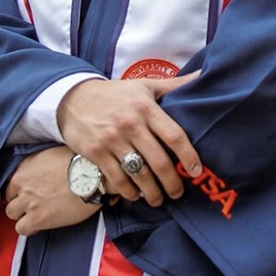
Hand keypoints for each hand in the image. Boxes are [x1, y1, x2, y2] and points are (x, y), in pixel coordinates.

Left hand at [5, 146, 98, 235]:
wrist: (92, 176)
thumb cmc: (80, 162)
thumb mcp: (56, 153)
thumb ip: (42, 163)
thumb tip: (44, 169)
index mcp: (26, 165)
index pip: (12, 181)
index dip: (21, 188)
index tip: (29, 191)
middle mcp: (22, 183)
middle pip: (10, 198)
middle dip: (20, 201)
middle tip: (35, 203)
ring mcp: (28, 202)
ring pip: (12, 214)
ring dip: (23, 215)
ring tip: (38, 214)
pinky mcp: (36, 218)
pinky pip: (22, 228)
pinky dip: (30, 227)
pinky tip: (41, 223)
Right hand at [57, 73, 201, 207]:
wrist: (73, 97)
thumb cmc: (116, 93)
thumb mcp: (145, 85)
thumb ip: (174, 85)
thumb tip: (202, 76)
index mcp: (146, 107)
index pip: (174, 135)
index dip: (189, 156)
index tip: (196, 171)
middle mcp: (131, 124)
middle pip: (159, 161)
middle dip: (172, 183)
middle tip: (178, 193)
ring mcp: (112, 140)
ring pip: (139, 174)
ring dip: (152, 192)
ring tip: (159, 199)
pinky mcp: (96, 152)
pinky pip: (117, 179)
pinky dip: (129, 192)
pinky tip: (136, 195)